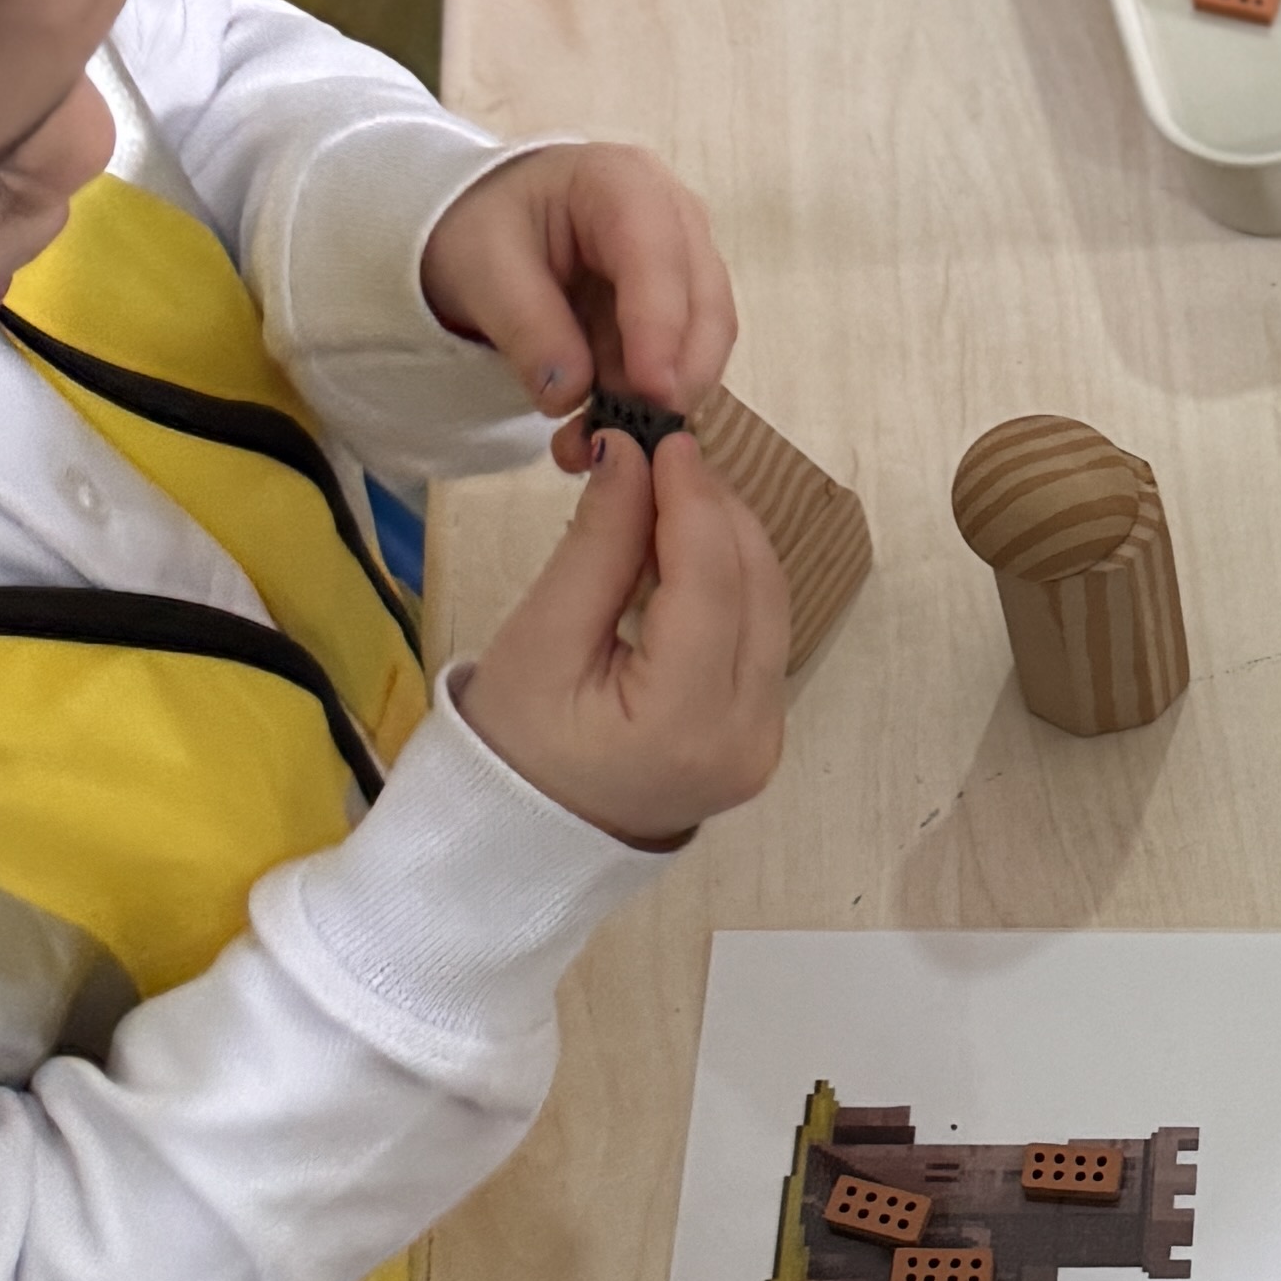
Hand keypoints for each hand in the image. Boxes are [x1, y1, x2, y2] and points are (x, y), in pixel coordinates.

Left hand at [421, 141, 734, 449]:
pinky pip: (685, 359)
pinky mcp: (681, 307)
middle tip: (637, 434)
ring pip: (706, 338)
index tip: (652, 392)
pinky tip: (609, 426)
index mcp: (622, 181)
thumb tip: (569, 395)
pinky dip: (652, 399)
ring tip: (601, 436)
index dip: (660, 325)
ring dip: (665, 395)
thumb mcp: (483, 269)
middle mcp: (674, 216)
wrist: (490, 230)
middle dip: (678, 372)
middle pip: (705, 301)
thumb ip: (527, 327)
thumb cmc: (487, 229)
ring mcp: (686, 262)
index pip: (658, 254)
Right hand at [455, 425, 786, 848]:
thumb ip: (597, 548)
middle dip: (716, 511)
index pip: (710, 582)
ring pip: (770, 608)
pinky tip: (683, 555)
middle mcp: (747, 737)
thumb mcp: (539, 642)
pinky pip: (760, 638)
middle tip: (663, 458)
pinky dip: (729, 585)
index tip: (667, 439)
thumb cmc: (511, 745)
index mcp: (683, 724)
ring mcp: (764, 741)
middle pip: (756, 589)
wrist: (521, 841)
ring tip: (667, 497)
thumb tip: (633, 456)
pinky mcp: (762, 736)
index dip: (694, 499)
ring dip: (727, 542)